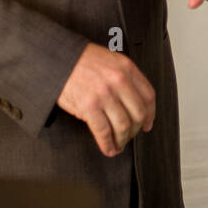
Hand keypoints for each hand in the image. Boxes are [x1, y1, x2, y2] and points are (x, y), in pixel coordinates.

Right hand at [57, 42, 155, 156]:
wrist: (57, 59)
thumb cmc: (81, 60)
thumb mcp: (109, 60)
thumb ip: (124, 77)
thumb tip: (133, 103)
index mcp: (126, 68)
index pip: (148, 96)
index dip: (151, 114)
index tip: (148, 124)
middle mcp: (119, 81)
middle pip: (138, 114)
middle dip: (136, 130)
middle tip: (131, 136)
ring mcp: (104, 94)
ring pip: (123, 126)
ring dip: (122, 140)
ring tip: (119, 145)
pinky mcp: (89, 107)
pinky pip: (104, 132)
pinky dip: (108, 145)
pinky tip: (109, 149)